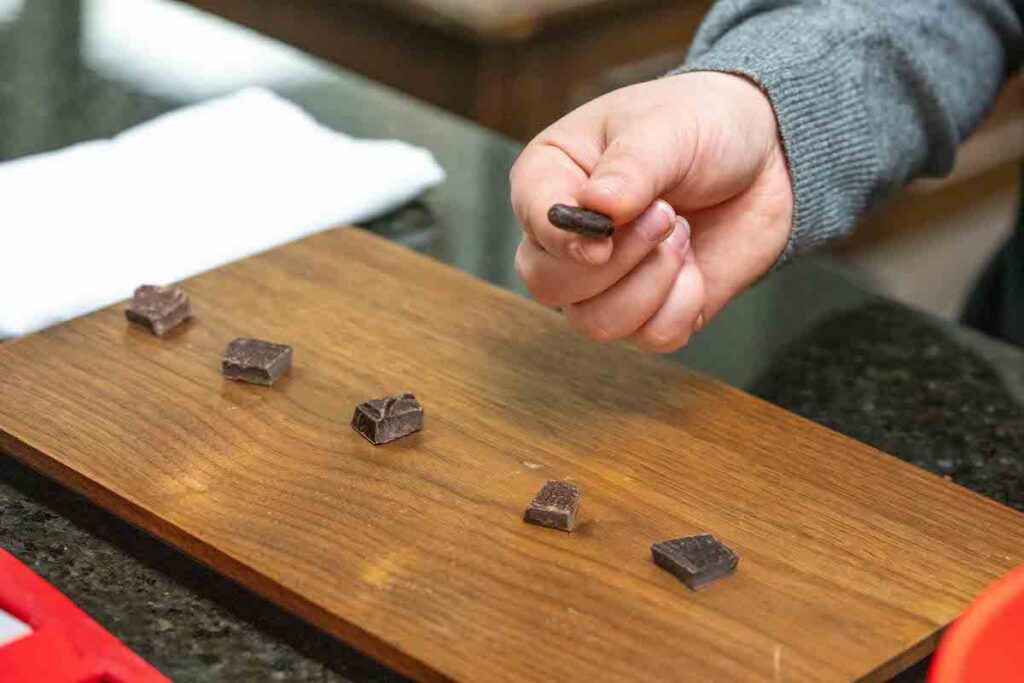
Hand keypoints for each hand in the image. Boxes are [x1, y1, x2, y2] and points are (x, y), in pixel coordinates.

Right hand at [510, 71, 793, 352]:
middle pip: (549, 285)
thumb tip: (597, 207)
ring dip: (651, 285)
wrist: (767, 156)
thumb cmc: (701, 124)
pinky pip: (650, 337)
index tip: (607, 232)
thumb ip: (630, 168)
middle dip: (619, 261)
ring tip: (681, 234)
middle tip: (667, 214)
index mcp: (551, 178)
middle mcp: (566, 237)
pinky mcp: (649, 311)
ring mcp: (603, 281)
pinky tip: (695, 265)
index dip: (563, 239)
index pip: (532, 223)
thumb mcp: (666, 129)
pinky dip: (682, 305)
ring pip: (596, 323)